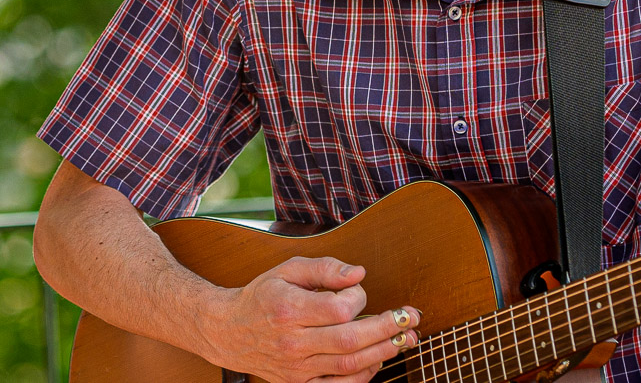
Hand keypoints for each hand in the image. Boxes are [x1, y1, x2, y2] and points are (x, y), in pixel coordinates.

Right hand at [200, 255, 420, 382]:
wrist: (229, 331)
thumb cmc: (262, 296)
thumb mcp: (286, 270)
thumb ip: (324, 268)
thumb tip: (358, 274)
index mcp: (288, 309)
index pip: (338, 308)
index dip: (359, 299)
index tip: (359, 290)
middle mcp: (292, 342)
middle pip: (350, 339)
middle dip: (388, 329)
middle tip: (411, 317)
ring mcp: (297, 368)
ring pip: (350, 365)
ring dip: (384, 352)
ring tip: (406, 338)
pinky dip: (364, 376)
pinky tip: (378, 360)